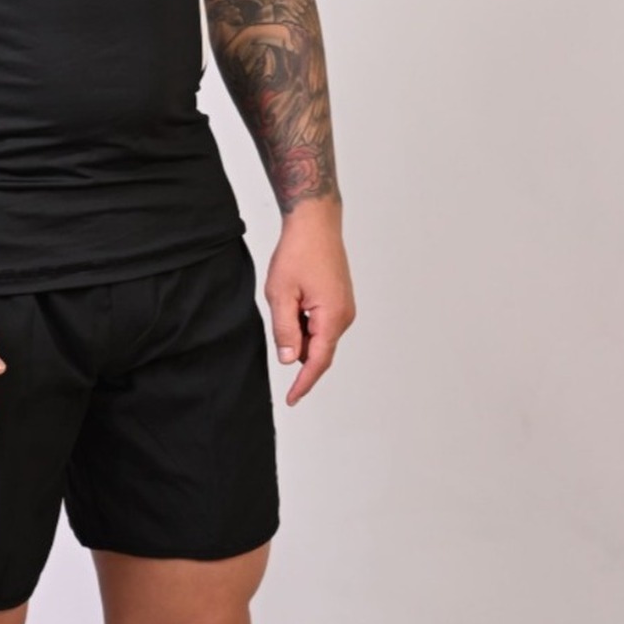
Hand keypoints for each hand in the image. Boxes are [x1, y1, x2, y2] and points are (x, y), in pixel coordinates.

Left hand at [263, 202, 355, 405]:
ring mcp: (344, 309)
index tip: (292, 399)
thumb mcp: (281, 294)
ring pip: (317, 337)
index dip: (303, 383)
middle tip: (279, 315)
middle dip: (295, 347)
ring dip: (298, 331)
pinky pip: (321, 324)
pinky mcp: (340, 302)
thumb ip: (285, 330)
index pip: (317, 362)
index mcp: (332, 317)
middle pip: (317, 350)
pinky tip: (293, 299)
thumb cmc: (298, 253)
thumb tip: (290, 360)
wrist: (316, 224)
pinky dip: (304, 322)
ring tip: (286, 298)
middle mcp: (344, 316)